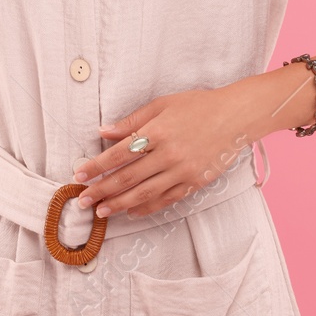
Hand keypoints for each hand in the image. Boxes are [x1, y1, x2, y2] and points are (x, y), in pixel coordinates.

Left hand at [72, 88, 255, 219]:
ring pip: (144, 193)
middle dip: (102, 190)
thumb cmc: (198, 106)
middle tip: (83, 201)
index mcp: (158, 131)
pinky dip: (147, 208)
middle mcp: (169, 154)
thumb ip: (132, 121)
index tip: (80, 175)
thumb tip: (104, 132)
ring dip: (119, 204)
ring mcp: (182, 171)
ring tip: (101, 211)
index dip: (97, 166)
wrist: (235, 117)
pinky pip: (166, 200)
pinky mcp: (194, 182)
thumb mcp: (162, 104)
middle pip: (128, 178)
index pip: (119, 153)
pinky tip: (131, 212)